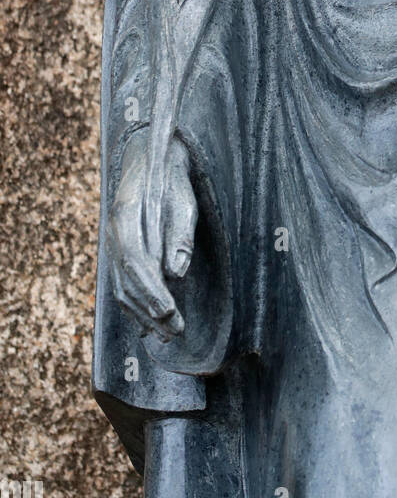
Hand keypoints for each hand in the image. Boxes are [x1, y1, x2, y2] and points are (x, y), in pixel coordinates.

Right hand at [107, 132, 196, 339]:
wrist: (150, 163)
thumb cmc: (171, 181)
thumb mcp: (183, 201)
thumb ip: (180, 235)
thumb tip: (177, 271)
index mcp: (125, 216)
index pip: (134, 260)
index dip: (151, 289)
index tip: (169, 310)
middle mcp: (113, 234)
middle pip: (126, 281)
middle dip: (150, 310)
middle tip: (175, 330)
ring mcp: (112, 246)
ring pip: (123, 288)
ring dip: (144, 315)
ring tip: (168, 334)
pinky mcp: (119, 255)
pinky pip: (124, 286)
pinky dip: (137, 308)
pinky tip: (150, 326)